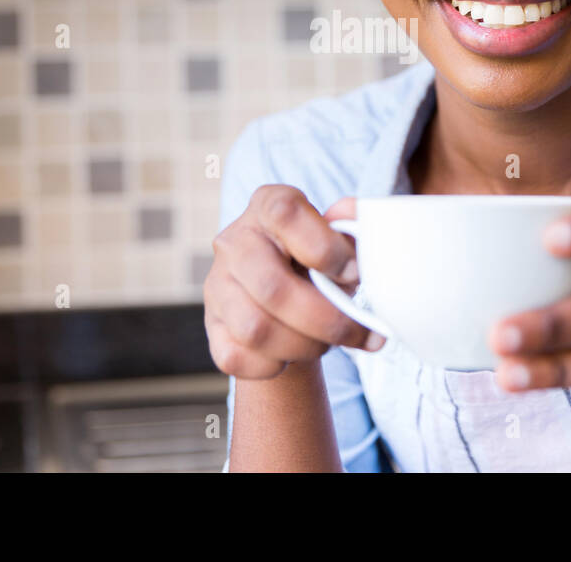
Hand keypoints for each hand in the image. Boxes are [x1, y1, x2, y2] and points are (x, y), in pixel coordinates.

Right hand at [204, 188, 384, 378]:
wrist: (288, 297)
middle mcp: (234, 241)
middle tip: (358, 331)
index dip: (325, 248)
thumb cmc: (318, 261)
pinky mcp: (212, 326)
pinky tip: (295, 353)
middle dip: (326, 320)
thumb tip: (352, 226)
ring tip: (327, 342)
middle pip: (272, 287)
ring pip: (256, 330)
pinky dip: (277, 364)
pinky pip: (239, 358)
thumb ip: (352, 231)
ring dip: (305, 345)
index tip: (354, 273)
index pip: (285, 214)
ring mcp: (217, 284)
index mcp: (267, 206)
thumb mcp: (339, 239)